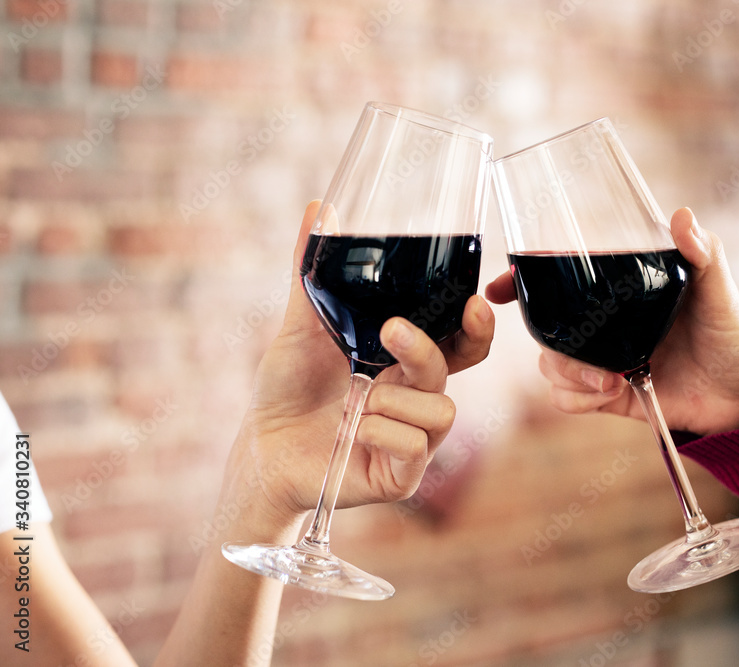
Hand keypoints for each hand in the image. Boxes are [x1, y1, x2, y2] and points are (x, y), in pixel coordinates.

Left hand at [222, 201, 494, 538]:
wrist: (261, 447)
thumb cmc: (287, 387)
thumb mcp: (300, 324)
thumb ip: (311, 270)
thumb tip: (318, 207)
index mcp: (405, 360)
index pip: (460, 340)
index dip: (477, 324)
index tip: (474, 300)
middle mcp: (417, 394)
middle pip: (460, 366)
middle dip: (434, 348)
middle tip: (394, 332)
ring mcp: (414, 435)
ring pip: (442, 408)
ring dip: (394, 399)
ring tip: (353, 402)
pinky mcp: (402, 472)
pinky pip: (416, 446)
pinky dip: (382, 433)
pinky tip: (352, 433)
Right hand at [485, 207, 738, 436]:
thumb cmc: (736, 334)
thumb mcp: (718, 291)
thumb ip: (702, 254)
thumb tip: (680, 216)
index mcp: (620, 292)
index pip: (558, 280)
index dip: (520, 282)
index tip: (499, 288)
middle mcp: (604, 324)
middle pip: (544, 327)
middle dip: (549, 342)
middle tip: (583, 356)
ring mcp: (602, 360)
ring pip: (550, 365)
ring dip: (568, 374)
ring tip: (608, 381)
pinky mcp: (607, 396)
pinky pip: (566, 399)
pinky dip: (576, 400)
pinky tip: (609, 395)